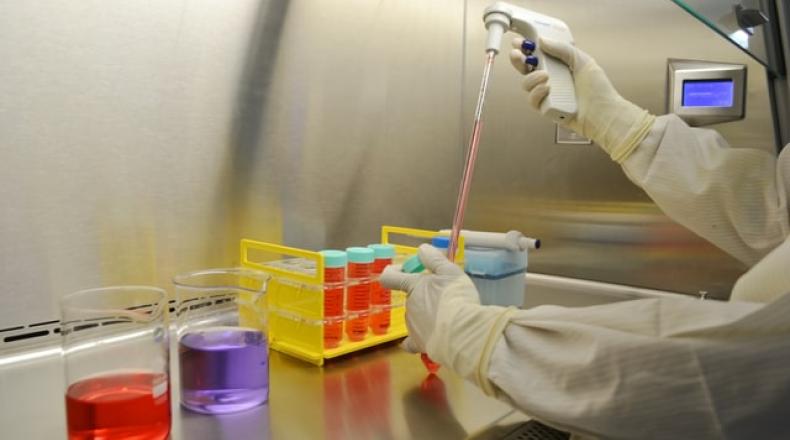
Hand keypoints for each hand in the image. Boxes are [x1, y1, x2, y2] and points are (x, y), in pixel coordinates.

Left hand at [380, 244, 477, 353]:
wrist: (462, 333)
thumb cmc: (457, 298)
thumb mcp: (450, 272)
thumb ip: (434, 259)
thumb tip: (421, 249)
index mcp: (413, 286)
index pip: (390, 277)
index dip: (392, 273)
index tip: (400, 271)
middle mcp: (408, 305)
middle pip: (411, 297)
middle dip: (424, 295)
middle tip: (445, 297)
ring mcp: (411, 326)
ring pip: (415, 316)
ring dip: (426, 315)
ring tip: (448, 318)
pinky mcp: (418, 344)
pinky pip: (411, 342)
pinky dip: (416, 339)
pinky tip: (424, 339)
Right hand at [509, 37, 654, 162]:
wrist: (603, 114)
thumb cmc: (598, 90)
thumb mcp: (582, 61)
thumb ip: (562, 49)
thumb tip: (542, 41)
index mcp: (559, 66)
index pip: (538, 55)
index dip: (526, 49)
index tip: (519, 42)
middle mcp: (551, 80)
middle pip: (526, 70)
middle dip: (518, 61)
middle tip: (518, 55)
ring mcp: (547, 95)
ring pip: (526, 85)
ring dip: (531, 78)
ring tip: (545, 76)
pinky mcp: (546, 109)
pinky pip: (533, 100)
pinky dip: (537, 93)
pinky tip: (548, 89)